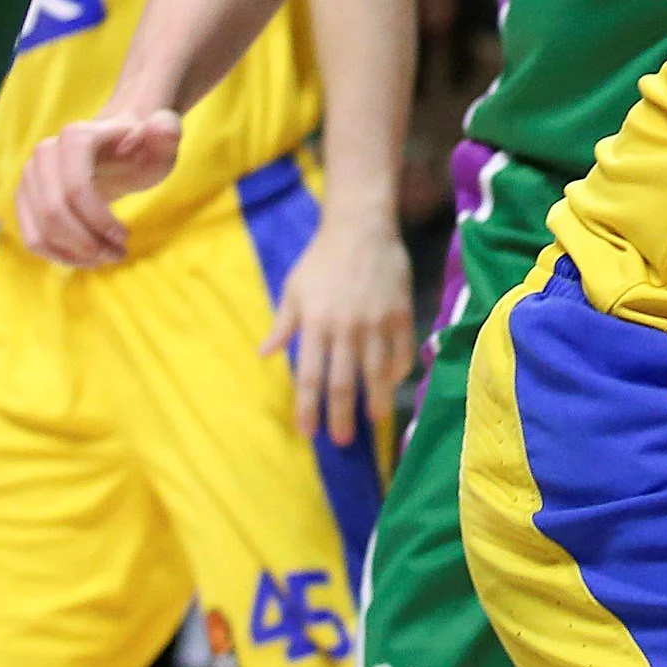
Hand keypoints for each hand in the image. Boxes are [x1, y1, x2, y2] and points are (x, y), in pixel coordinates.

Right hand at [14, 109, 181, 266]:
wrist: (117, 149)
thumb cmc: (142, 149)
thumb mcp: (161, 142)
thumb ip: (166, 133)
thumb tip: (164, 131)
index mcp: (75, 137)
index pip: (75, 189)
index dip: (99, 220)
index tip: (125, 236)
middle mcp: (44, 153)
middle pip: (55, 212)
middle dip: (87, 242)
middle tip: (118, 254)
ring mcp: (29, 176)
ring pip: (41, 230)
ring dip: (75, 254)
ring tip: (107, 257)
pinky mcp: (25, 198)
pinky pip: (32, 237)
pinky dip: (58, 256)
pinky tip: (87, 259)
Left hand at [260, 204, 417, 446]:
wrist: (361, 227)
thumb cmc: (321, 258)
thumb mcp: (294, 289)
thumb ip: (283, 325)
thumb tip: (264, 355)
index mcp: (315, 323)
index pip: (309, 376)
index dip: (308, 407)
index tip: (309, 432)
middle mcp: (345, 327)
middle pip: (344, 382)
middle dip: (341, 415)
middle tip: (341, 440)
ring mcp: (376, 321)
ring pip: (377, 372)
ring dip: (375, 400)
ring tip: (375, 420)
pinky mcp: (400, 313)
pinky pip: (402, 350)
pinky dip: (399, 370)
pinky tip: (394, 383)